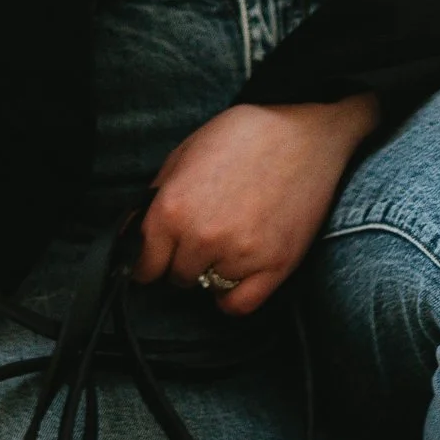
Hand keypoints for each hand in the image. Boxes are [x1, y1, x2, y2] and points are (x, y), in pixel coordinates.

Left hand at [129, 94, 379, 316]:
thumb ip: (155, 197)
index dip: (147, 260)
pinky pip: (239, 305)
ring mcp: (239, 255)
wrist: (305, 135)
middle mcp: (201, 237)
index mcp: (173, 208)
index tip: (155, 258)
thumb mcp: (183, 154)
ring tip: (225, 241)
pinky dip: (231, 295)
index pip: (144, 265)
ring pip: (206, 287)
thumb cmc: (246, 136)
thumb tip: (135, 230)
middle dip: (181, 259)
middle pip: (175, 276)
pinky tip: (233, 274)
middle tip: (198, 236)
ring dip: (210, 271)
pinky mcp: (274, 266)